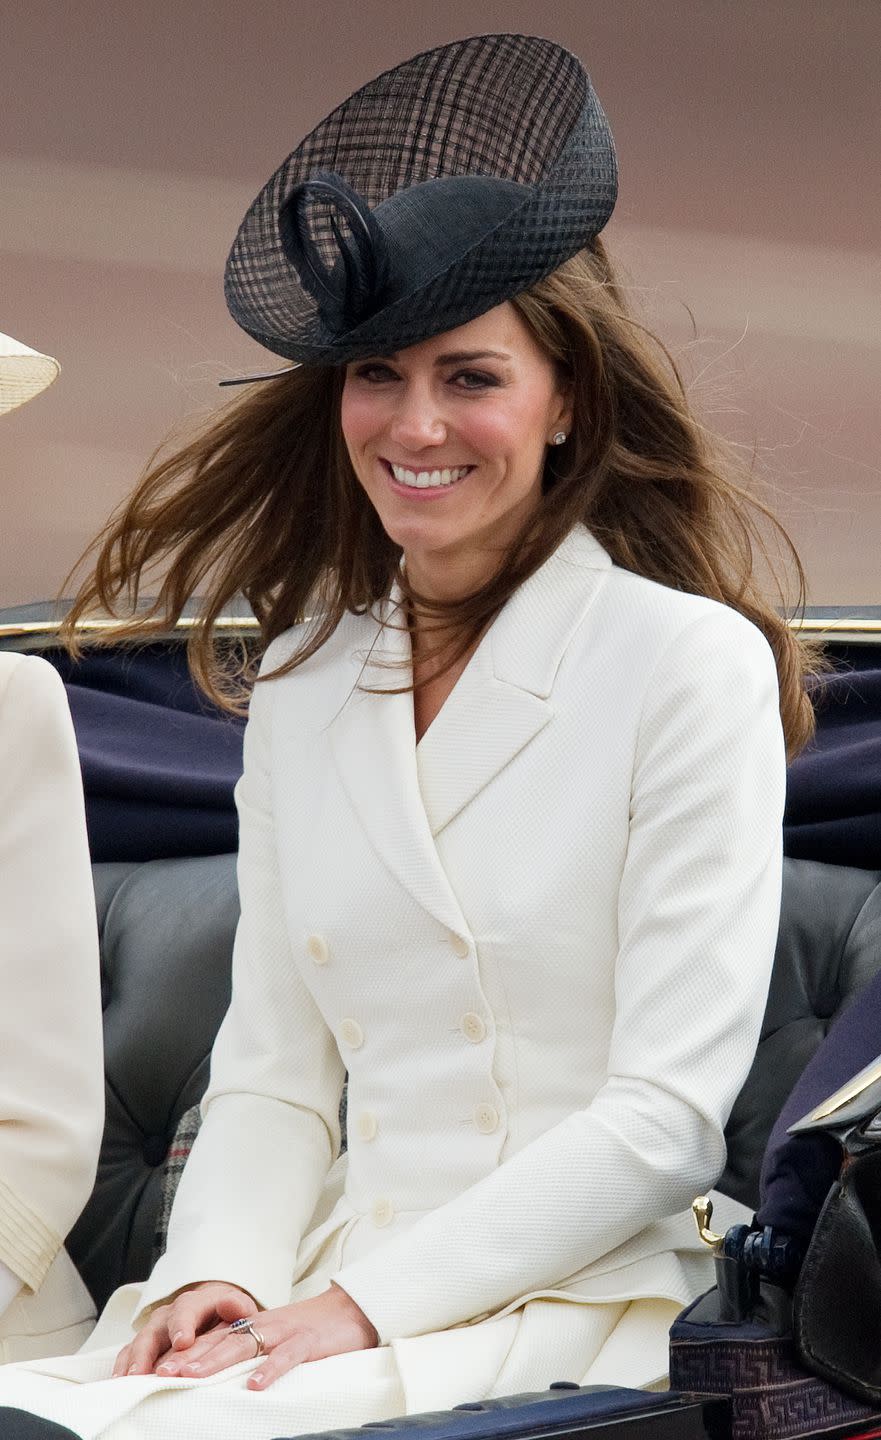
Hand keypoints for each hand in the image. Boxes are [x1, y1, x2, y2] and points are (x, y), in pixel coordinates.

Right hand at [112, 1281, 257, 1376]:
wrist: (216, 1314)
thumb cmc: (228, 1317)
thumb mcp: (239, 1310)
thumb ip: (236, 1308)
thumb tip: (233, 1304)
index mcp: (196, 1302)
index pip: (187, 1309)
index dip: (183, 1325)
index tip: (182, 1342)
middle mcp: (172, 1314)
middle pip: (156, 1328)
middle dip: (148, 1350)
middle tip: (144, 1371)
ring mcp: (157, 1328)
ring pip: (140, 1341)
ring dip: (134, 1360)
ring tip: (129, 1380)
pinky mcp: (147, 1343)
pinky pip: (130, 1352)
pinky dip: (124, 1365)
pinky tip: (120, 1381)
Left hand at [153, 1282, 377, 1388]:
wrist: (351, 1309)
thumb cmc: (312, 1329)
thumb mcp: (276, 1339)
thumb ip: (250, 1352)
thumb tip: (220, 1377)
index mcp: (254, 1326)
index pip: (214, 1338)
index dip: (185, 1352)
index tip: (156, 1368)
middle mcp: (264, 1326)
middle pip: (221, 1341)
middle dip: (189, 1356)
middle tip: (161, 1372)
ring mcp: (285, 1332)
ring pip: (245, 1345)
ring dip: (215, 1361)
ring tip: (191, 1376)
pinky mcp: (308, 1342)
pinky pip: (286, 1356)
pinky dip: (270, 1370)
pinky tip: (255, 1385)